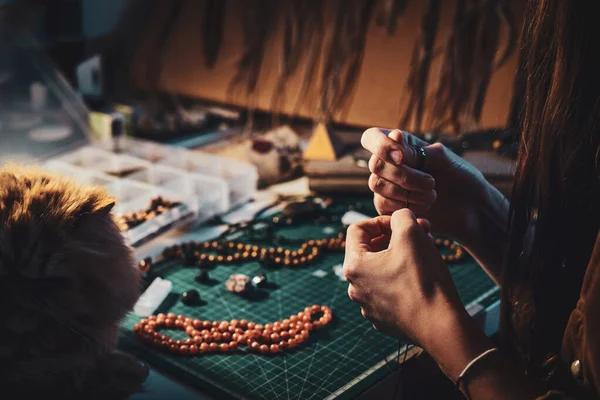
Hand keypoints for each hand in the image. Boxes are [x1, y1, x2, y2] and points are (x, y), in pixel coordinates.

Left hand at [343, 209, 465, 347]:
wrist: (440, 326)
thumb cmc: (423, 278)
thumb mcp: (411, 234)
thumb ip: (400, 216)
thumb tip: (399, 217)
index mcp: (353, 266)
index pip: (357, 230)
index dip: (382, 220)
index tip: (404, 223)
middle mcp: (354, 288)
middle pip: (370, 250)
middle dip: (395, 238)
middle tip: (421, 233)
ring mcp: (368, 306)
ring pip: (381, 270)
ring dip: (400, 257)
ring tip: (425, 252)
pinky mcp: (383, 319)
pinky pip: (388, 291)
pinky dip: (402, 279)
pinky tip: (422, 277)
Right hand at [361, 127, 490, 241]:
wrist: (471, 208)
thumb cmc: (459, 177)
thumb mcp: (445, 158)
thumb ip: (419, 149)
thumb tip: (394, 138)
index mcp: (400, 145)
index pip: (372, 137)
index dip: (381, 146)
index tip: (402, 158)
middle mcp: (389, 164)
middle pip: (376, 164)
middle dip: (404, 175)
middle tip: (431, 183)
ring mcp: (386, 186)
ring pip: (377, 184)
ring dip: (407, 192)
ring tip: (432, 196)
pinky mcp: (388, 207)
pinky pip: (382, 204)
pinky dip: (405, 205)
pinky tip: (425, 208)